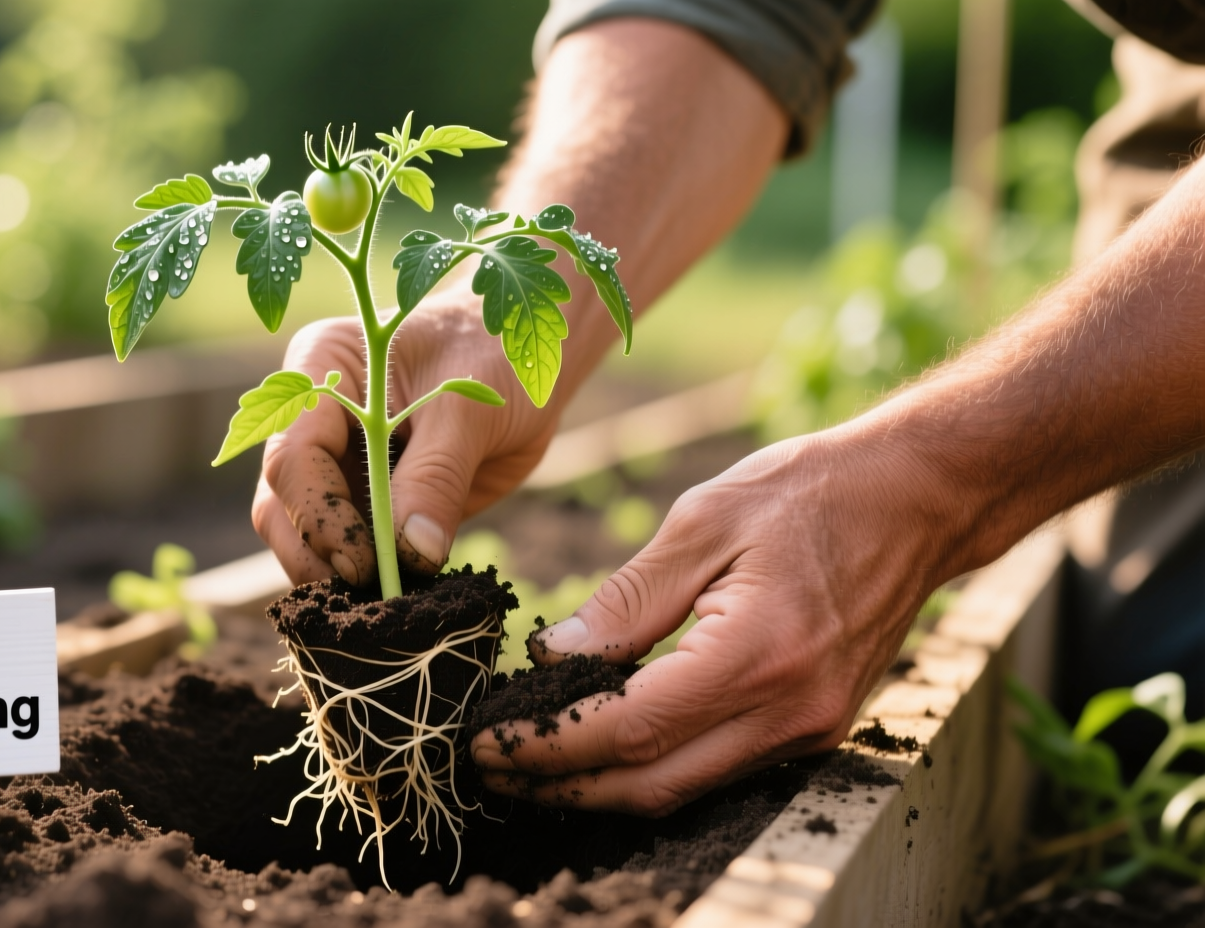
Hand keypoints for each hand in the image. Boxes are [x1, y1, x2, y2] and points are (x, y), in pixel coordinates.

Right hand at [251, 291, 573, 585]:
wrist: (526, 362)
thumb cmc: (496, 353)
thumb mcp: (471, 407)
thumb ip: (437, 475)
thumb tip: (411, 554)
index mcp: (321, 370)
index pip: (293, 458)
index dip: (320, 517)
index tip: (365, 564)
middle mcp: (314, 420)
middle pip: (280, 506)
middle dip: (317, 558)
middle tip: (371, 601)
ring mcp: (336, 465)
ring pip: (304, 538)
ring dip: (338, 579)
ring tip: (388, 607)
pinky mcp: (367, 503)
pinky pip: (350, 552)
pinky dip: (370, 581)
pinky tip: (403, 598)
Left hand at [470, 431, 951, 814]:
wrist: (919, 497)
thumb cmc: (810, 491)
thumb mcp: (703, 521)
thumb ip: (625, 599)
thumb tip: (551, 657)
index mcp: (757, 654)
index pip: (628, 729)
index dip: (548, 744)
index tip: (486, 739)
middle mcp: (790, 711)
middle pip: (651, 784)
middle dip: (562, 784)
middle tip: (490, 764)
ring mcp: (809, 729)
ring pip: (683, 789)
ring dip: (601, 786)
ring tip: (531, 760)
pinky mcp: (815, 728)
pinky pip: (716, 770)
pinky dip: (652, 767)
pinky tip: (602, 744)